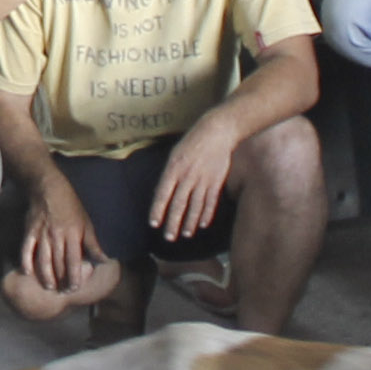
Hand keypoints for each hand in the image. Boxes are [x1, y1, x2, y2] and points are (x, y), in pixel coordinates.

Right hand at [21, 175, 101, 294]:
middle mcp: (57, 236)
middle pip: (58, 264)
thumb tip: (104, 259)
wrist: (49, 189)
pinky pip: (26, 250)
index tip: (75, 287)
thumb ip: (93, 244)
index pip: (74, 261)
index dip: (74, 276)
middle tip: (63, 291)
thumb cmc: (71, 206)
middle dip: (61, 280)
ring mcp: (42, 234)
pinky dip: (26, 262)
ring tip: (49, 287)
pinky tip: (28, 273)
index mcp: (73, 234)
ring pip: (43, 260)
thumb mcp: (86, 223)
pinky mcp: (29, 231)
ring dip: (45, 276)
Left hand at [151, 127, 234, 241]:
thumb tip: (162, 193)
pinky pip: (210, 201)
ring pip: (195, 206)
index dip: (157, 210)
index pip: (163, 194)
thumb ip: (169, 174)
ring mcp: (203, 180)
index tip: (154, 224)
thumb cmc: (192, 142)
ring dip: (190, 222)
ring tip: (186, 234)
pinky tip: (202, 224)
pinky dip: (206, 214)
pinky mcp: (216, 181)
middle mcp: (187, 176)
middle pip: (178, 204)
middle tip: (169, 237)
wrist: (216, 132)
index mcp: (173, 168)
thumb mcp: (175, 154)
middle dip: (173, 222)